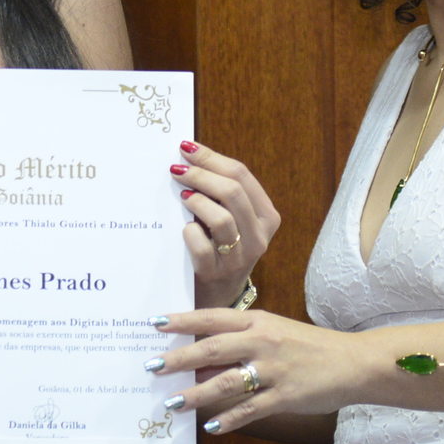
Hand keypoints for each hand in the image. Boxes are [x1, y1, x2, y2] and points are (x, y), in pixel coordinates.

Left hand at [148, 308, 360, 432]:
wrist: (354, 361)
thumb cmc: (308, 346)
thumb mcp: (274, 331)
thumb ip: (240, 340)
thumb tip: (200, 356)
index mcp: (258, 322)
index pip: (213, 318)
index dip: (183, 320)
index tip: (155, 323)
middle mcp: (263, 342)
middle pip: (213, 348)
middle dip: (180, 359)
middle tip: (152, 367)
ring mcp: (274, 370)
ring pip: (227, 381)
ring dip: (196, 394)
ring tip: (172, 403)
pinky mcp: (286, 396)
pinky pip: (251, 409)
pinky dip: (229, 418)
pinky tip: (210, 426)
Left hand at [169, 141, 279, 303]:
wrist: (219, 295)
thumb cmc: (220, 247)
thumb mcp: (232, 219)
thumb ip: (220, 192)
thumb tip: (189, 155)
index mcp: (266, 216)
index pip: (242, 175)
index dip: (212, 158)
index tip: (186, 147)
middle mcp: (259, 237)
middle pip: (233, 192)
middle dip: (201, 174)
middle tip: (177, 169)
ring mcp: (240, 258)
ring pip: (222, 219)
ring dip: (197, 201)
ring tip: (182, 195)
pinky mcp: (217, 274)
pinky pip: (202, 247)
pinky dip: (190, 233)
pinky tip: (184, 228)